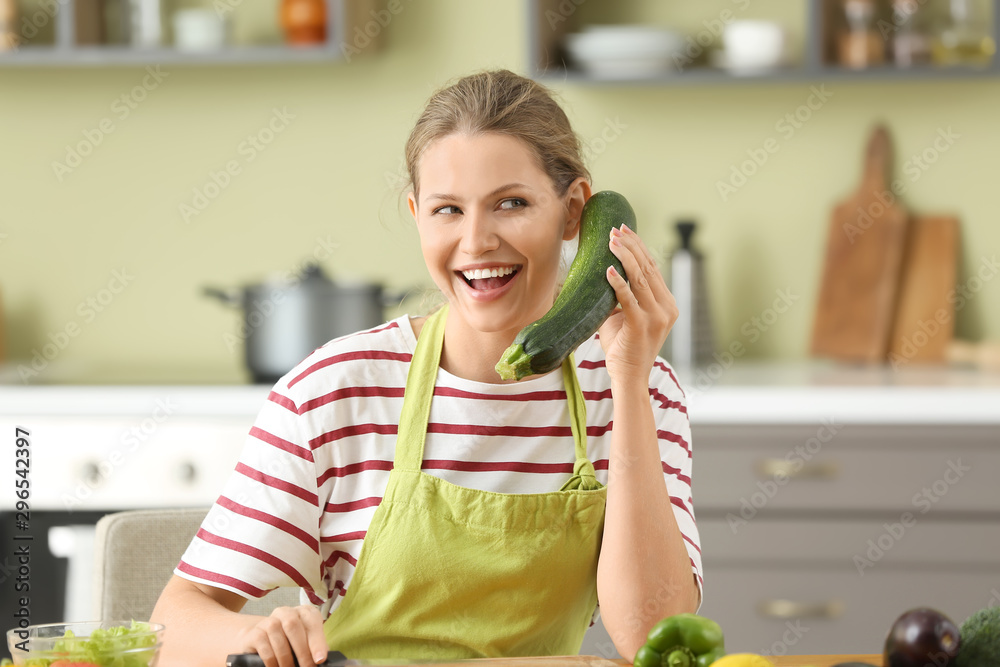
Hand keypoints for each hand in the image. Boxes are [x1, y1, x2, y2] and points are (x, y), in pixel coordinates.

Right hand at [235, 605, 327, 666]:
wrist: (262, 641)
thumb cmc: (290, 643)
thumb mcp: (305, 642)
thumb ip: (314, 648)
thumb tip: (321, 659)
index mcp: (303, 612)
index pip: (312, 620)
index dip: (317, 640)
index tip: (320, 660)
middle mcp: (286, 612)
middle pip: (293, 626)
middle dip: (302, 652)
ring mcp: (269, 620)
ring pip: (278, 637)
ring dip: (286, 659)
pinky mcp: (255, 632)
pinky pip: (265, 647)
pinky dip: (272, 661)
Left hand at [599, 223, 677, 382]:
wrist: (628, 377)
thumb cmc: (623, 347)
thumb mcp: (625, 316)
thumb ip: (622, 297)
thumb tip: (603, 274)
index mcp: (667, 303)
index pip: (653, 268)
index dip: (639, 247)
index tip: (625, 230)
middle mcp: (666, 307)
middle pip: (648, 268)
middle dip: (631, 245)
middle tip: (616, 229)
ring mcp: (657, 316)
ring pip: (640, 278)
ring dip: (624, 257)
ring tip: (610, 242)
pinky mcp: (642, 325)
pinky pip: (629, 298)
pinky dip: (618, 282)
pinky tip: (608, 269)